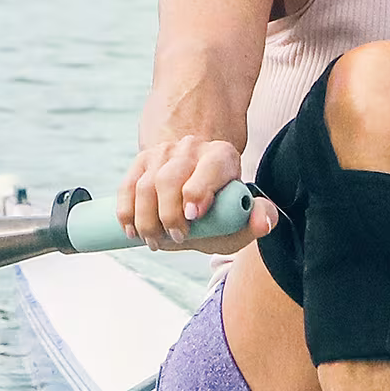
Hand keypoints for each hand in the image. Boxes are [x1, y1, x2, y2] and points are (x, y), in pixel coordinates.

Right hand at [116, 133, 269, 252]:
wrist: (198, 184)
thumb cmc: (221, 204)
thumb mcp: (243, 212)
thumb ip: (260, 218)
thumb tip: (263, 223)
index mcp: (221, 156)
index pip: (209, 167)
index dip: (198, 191)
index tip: (193, 217)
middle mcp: (191, 148)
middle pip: (170, 178)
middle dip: (169, 214)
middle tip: (176, 239)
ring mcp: (163, 153)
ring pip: (145, 185)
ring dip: (146, 219)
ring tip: (155, 241)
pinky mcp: (141, 162)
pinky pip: (127, 187)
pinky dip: (126, 212)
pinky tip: (132, 231)